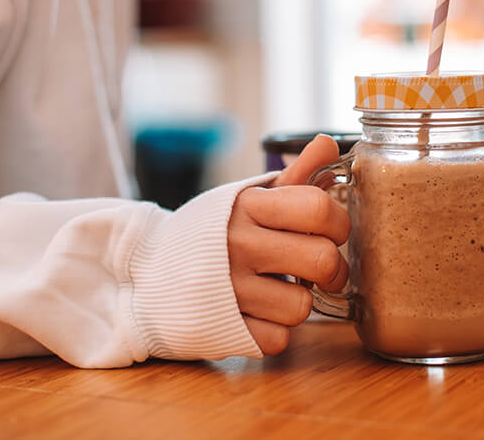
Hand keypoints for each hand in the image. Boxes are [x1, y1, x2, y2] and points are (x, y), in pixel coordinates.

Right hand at [229, 135, 349, 354]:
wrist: (145, 271)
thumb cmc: (211, 232)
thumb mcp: (246, 197)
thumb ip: (293, 176)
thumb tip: (329, 144)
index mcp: (248, 206)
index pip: (319, 207)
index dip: (337, 222)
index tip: (329, 230)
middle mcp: (238, 245)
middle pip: (322, 260)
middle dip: (333, 269)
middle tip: (321, 268)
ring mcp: (230, 290)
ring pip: (303, 306)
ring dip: (298, 302)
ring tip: (280, 290)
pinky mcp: (224, 330)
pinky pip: (278, 339)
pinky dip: (274, 330)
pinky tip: (259, 313)